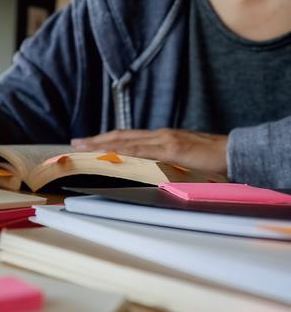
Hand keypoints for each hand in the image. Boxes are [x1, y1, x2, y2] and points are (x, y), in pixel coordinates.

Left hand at [71, 128, 228, 174]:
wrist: (236, 152)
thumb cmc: (211, 160)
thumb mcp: (181, 163)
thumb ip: (164, 166)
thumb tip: (146, 175)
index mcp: (161, 139)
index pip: (127, 138)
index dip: (106, 140)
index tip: (87, 143)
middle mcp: (160, 136)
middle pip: (121, 136)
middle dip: (96, 140)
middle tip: (75, 143)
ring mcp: (165, 140)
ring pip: (127, 141)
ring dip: (103, 144)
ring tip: (83, 147)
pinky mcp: (173, 148)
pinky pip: (143, 151)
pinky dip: (124, 151)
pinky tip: (109, 154)